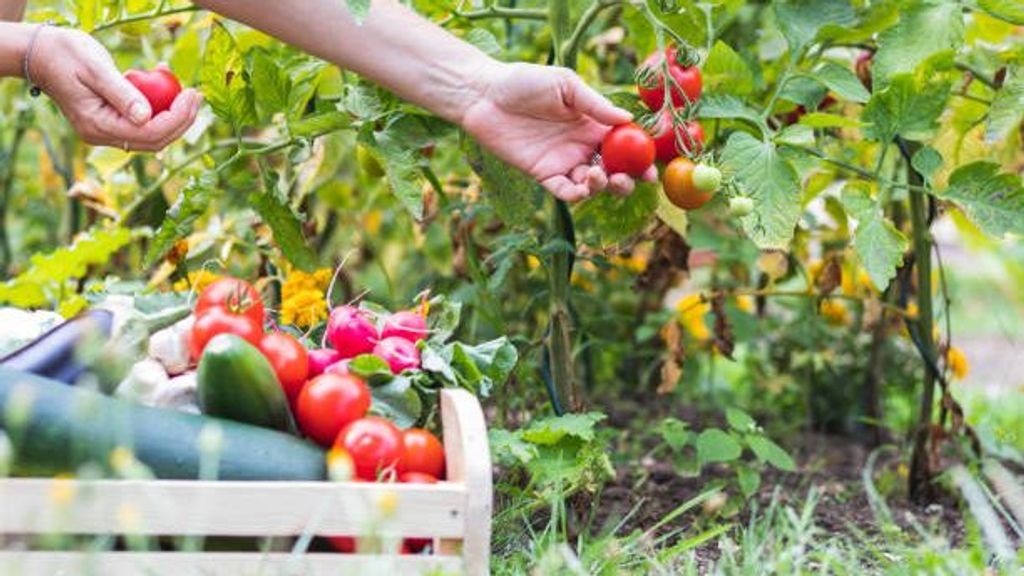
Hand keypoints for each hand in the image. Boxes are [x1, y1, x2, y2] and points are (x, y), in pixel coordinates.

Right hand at [28, 27, 200, 151]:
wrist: (41, 53)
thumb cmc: (65, 54)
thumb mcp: (95, 68)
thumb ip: (122, 94)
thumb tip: (146, 117)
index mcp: (97, 126)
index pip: (149, 134)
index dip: (177, 119)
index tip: (193, 95)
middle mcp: (102, 135)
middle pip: (154, 139)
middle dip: (181, 120)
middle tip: (197, 95)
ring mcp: (106, 131)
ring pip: (151, 133)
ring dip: (173, 114)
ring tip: (185, 88)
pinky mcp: (111, 122)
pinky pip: (142, 122)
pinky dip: (158, 107)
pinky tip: (164, 83)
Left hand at [460, 62, 656, 201]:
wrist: (485, 95)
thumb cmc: (525, 82)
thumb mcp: (566, 85)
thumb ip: (595, 104)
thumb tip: (627, 119)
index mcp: (593, 124)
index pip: (625, 145)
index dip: (640, 158)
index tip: (651, 167)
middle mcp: (582, 146)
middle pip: (614, 171)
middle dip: (626, 180)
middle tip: (628, 178)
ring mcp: (564, 162)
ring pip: (592, 185)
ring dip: (602, 186)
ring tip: (598, 175)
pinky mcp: (543, 175)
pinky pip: (565, 192)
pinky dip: (577, 195)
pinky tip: (582, 187)